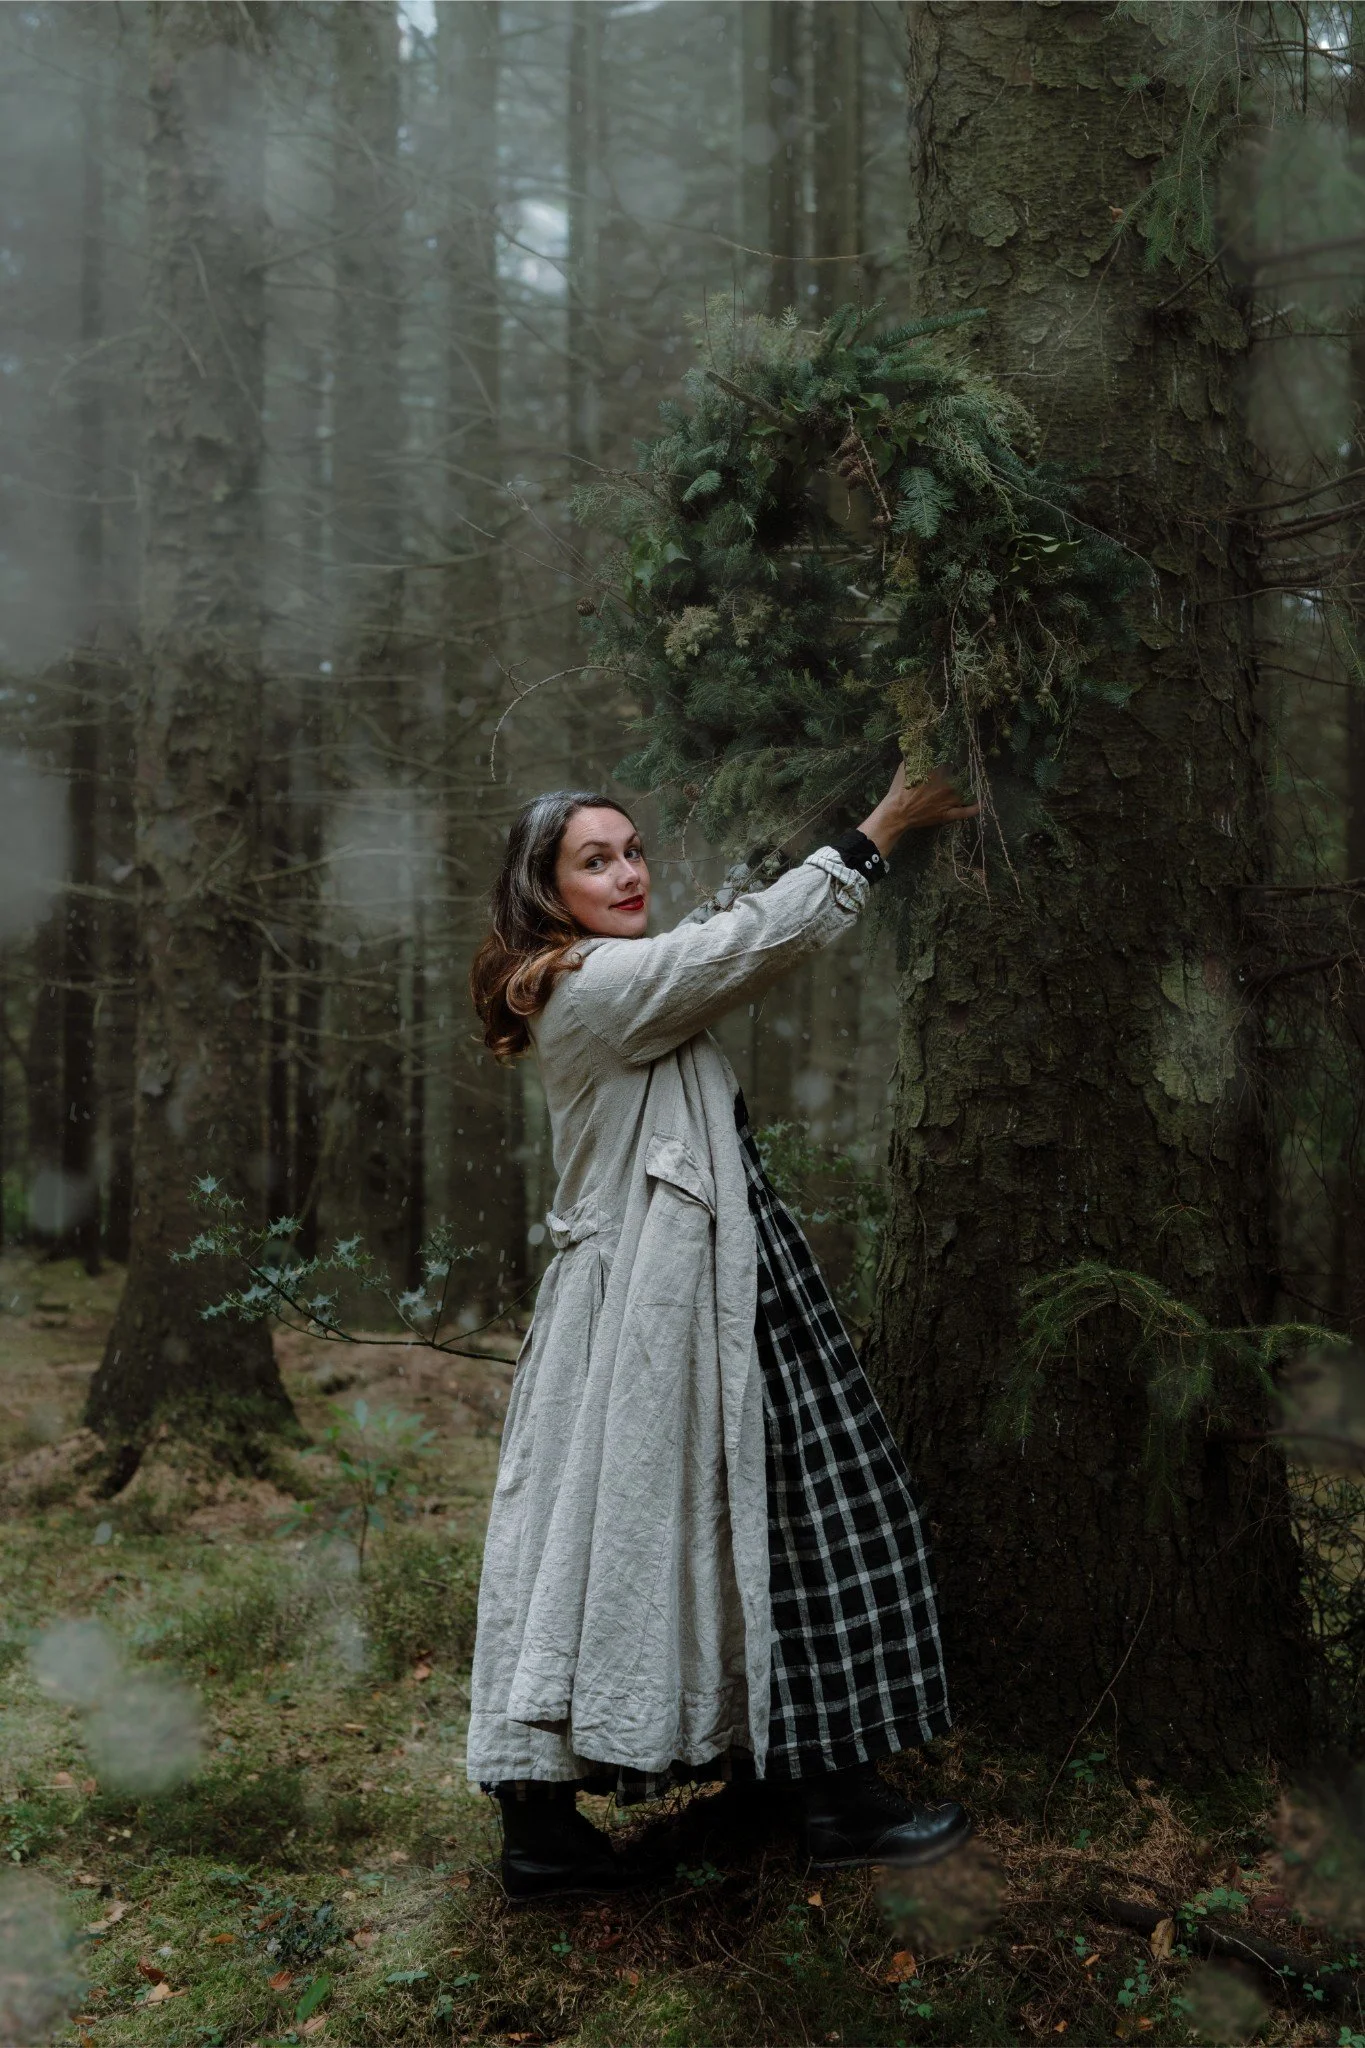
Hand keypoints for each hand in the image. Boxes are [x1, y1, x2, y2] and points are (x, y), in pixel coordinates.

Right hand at [857, 764, 979, 859]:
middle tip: (966, 768)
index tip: (960, 754)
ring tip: (974, 783)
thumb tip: (920, 746)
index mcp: (939, 772)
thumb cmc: (899, 790)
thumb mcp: (905, 767)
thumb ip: (915, 757)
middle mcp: (948, 785)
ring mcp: (950, 801)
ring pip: (967, 792)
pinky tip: (979, 803)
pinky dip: (975, 808)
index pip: (954, 761)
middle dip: (964, 772)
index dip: (957, 758)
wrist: (897, 814)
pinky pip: (967, 812)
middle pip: (963, 775)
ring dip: (970, 787)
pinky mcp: (949, 814)